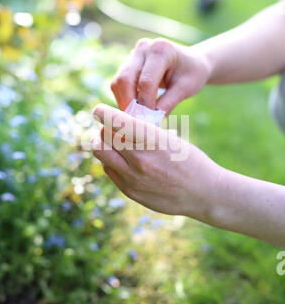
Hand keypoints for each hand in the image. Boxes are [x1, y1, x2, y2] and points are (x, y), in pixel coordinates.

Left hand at [92, 104, 219, 220]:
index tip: (98, 109)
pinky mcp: (131, 192)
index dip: (103, 113)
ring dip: (104, 146)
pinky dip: (112, 162)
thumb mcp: (170, 139)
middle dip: (103, 130)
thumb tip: (119, 124)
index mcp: (152, 141)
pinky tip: (123, 160)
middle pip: (102, 139)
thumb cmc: (190, 160)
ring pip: (102, 156)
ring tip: (115, 144)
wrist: (204, 193)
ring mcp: (133, 179)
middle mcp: (140, 160)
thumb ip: (144, 133)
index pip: (117, 122)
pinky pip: (110, 172)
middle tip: (109, 129)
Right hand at [110, 38, 210, 113]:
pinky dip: (124, 98)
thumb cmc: (192, 73)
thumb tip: (149, 123)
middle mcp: (143, 47)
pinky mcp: (127, 63)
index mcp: (161, 50)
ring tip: (138, 117)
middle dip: (129, 104)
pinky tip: (136, 108)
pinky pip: (118, 84)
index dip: (145, 104)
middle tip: (138, 123)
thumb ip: (168, 104)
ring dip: (124, 102)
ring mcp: (133, 54)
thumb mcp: (186, 89)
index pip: (146, 81)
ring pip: (118, 82)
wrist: (191, 62)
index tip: (150, 122)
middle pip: (125, 79)